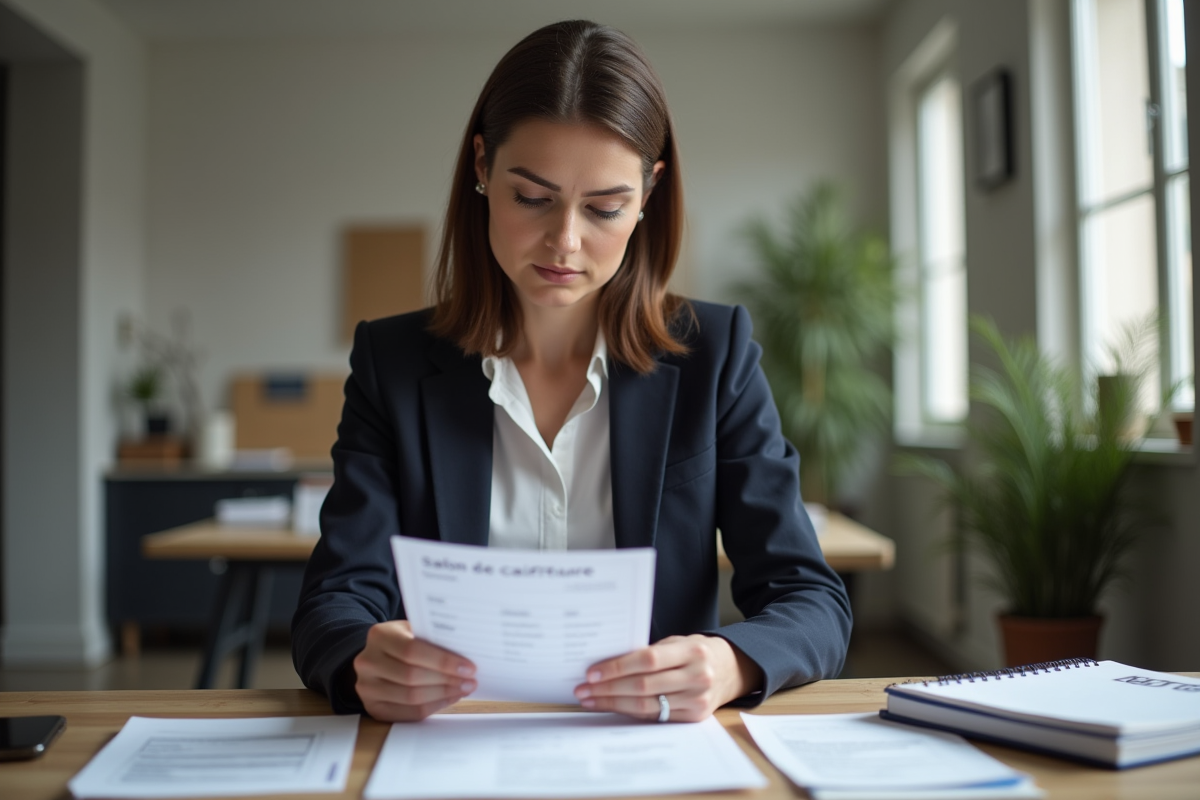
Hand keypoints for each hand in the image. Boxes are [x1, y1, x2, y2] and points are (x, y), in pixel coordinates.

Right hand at [352, 620, 476, 720]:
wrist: (377, 657)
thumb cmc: (403, 641)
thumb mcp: (413, 631)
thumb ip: (433, 639)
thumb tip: (466, 655)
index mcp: (379, 636)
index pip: (412, 651)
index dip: (443, 661)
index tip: (469, 667)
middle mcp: (367, 661)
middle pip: (412, 676)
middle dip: (446, 680)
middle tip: (470, 681)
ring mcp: (367, 687)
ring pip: (410, 697)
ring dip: (442, 695)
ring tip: (463, 689)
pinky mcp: (373, 707)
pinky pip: (407, 713)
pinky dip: (432, 707)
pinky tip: (448, 699)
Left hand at [573, 635, 762, 721]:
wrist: (731, 670)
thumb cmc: (696, 652)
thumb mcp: (678, 643)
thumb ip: (650, 652)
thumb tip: (607, 664)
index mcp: (691, 651)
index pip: (646, 660)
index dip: (617, 667)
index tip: (592, 672)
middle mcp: (697, 676)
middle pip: (643, 686)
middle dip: (608, 689)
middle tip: (583, 689)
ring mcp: (697, 699)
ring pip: (646, 705)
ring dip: (613, 704)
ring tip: (591, 699)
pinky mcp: (694, 717)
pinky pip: (655, 716)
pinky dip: (630, 712)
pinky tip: (613, 707)